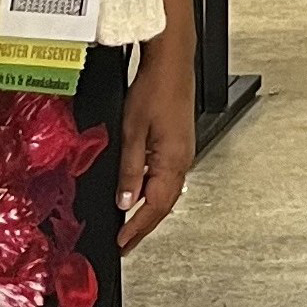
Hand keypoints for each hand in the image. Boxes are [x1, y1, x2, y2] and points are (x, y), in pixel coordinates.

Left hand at [116, 50, 196, 255]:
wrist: (172, 62)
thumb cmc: (155, 89)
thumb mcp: (132, 132)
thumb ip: (129, 170)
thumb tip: (124, 200)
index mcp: (173, 161)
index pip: (155, 207)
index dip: (137, 229)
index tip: (122, 244)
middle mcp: (183, 159)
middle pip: (164, 203)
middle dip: (144, 225)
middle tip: (125, 242)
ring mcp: (183, 151)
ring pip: (166, 191)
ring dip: (149, 209)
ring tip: (129, 223)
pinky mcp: (179, 143)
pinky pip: (167, 176)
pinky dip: (153, 191)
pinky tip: (140, 191)